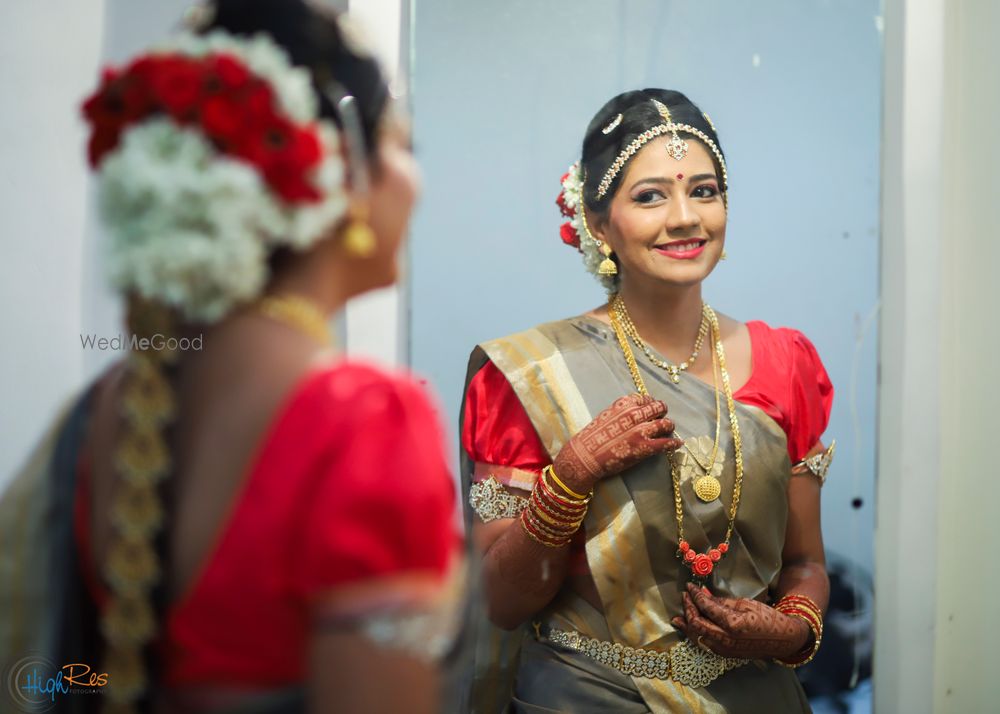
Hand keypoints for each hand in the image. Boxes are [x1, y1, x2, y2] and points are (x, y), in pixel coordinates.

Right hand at [553, 393, 681, 493]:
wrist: (585, 457)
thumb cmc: (591, 437)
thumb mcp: (606, 415)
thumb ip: (621, 412)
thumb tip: (635, 412)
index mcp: (624, 404)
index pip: (646, 399)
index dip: (650, 404)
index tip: (651, 409)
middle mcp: (634, 415)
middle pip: (659, 408)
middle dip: (662, 412)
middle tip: (662, 419)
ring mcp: (641, 431)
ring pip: (666, 424)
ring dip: (669, 426)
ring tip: (669, 430)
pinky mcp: (645, 448)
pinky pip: (666, 443)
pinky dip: (674, 443)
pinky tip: (678, 444)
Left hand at [671, 583, 810, 660]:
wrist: (783, 640)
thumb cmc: (767, 617)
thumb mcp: (744, 603)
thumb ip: (720, 601)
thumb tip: (702, 593)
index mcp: (732, 623)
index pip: (705, 607)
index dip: (695, 595)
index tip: (689, 586)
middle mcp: (726, 639)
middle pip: (696, 624)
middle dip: (688, 608)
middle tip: (685, 597)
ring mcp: (724, 649)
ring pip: (697, 637)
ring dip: (687, 625)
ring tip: (679, 617)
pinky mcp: (725, 655)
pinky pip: (704, 644)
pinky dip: (695, 635)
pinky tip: (690, 629)